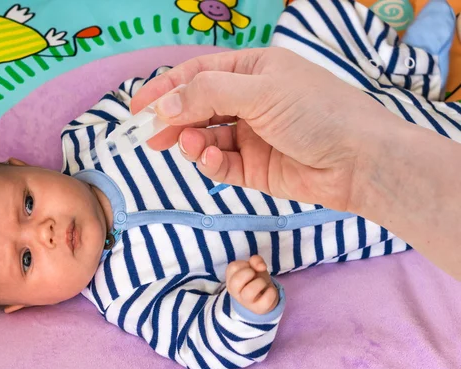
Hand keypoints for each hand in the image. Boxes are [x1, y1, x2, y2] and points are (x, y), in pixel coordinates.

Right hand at [131, 48, 400, 211]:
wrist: (359, 162)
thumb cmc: (316, 112)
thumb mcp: (260, 91)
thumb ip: (208, 94)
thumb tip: (165, 104)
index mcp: (253, 70)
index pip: (198, 74)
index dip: (166, 88)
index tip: (138, 107)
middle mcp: (250, 101)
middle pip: (197, 108)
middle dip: (174, 120)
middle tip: (151, 136)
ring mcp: (252, 135)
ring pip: (206, 138)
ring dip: (194, 142)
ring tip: (194, 146)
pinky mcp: (255, 168)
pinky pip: (222, 164)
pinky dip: (212, 163)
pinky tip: (211, 160)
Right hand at [226, 255, 278, 314]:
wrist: (264, 295)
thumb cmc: (255, 278)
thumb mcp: (254, 266)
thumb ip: (255, 260)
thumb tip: (261, 266)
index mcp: (231, 279)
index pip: (233, 267)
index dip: (245, 264)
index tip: (249, 269)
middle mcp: (235, 292)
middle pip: (236, 281)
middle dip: (249, 273)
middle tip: (254, 275)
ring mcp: (246, 302)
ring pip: (250, 291)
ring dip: (260, 282)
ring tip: (262, 283)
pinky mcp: (258, 309)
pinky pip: (266, 299)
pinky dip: (271, 291)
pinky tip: (269, 291)